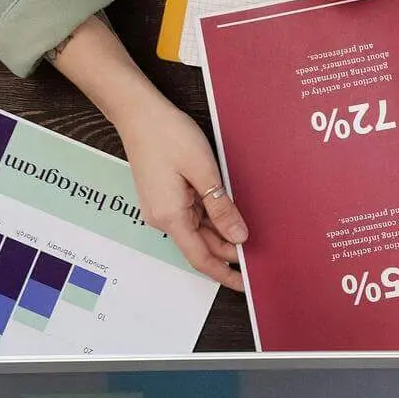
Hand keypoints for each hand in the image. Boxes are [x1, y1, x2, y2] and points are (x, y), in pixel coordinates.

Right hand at [117, 93, 246, 289]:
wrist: (138, 113)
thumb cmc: (168, 135)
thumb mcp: (204, 172)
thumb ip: (222, 208)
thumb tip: (238, 237)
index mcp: (170, 217)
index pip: (201, 258)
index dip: (225, 274)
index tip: (245, 285)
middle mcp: (163, 217)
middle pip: (201, 245)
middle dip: (229, 252)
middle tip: (260, 257)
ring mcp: (162, 207)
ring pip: (199, 230)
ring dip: (222, 234)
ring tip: (251, 235)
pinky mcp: (165, 196)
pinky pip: (192, 215)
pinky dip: (213, 218)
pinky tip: (230, 214)